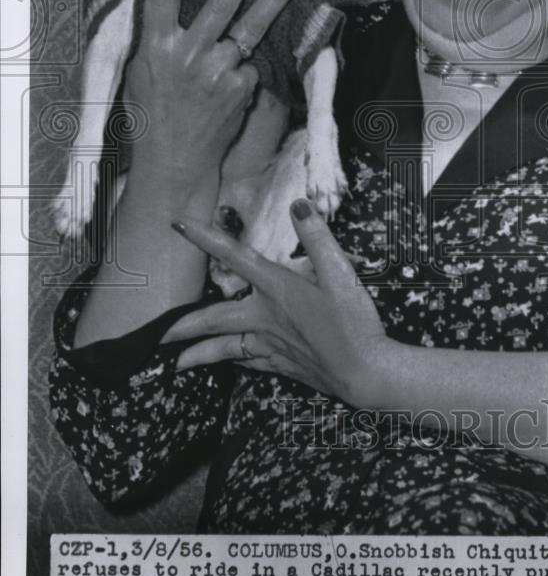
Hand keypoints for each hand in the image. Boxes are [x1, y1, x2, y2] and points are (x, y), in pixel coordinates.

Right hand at [125, 0, 299, 195]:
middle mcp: (190, 55)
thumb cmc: (152, 116)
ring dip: (273, 1)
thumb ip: (154, 37)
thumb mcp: (141, 72)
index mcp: (157, 47)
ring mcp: (219, 71)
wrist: (176, 161)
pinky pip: (248, 67)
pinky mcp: (241, 88)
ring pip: (250, 29)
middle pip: (222, 2)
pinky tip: (230, 86)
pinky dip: (243, 69)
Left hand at [161, 199, 389, 405]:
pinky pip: (249, 362)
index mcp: (276, 288)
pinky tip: (229, 365)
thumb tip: (298, 205)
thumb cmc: (352, 321)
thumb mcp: (339, 271)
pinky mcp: (283, 364)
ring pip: (225, 350)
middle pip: (214, 319)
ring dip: (198, 354)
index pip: (234, 256)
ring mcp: (271, 344)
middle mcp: (265, 317)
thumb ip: (317, 236)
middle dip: (182, 326)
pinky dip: (233, 362)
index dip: (205, 238)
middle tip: (155, 334)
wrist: (364, 370)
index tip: (178, 225)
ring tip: (176, 364)